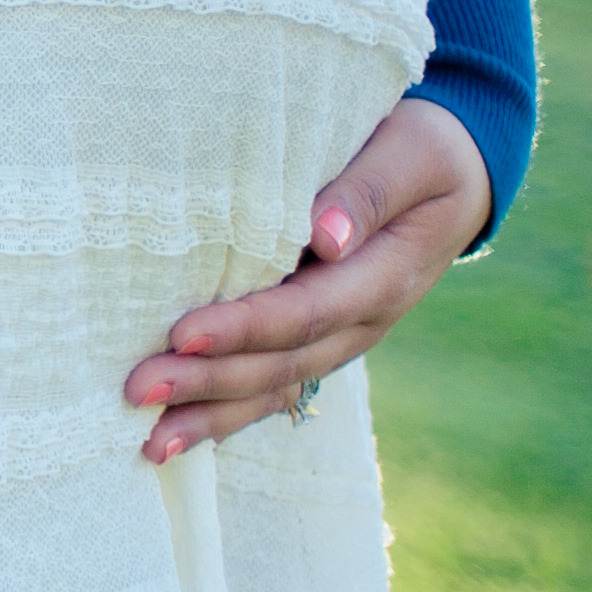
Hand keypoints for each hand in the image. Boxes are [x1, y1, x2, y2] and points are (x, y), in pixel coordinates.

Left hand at [124, 96, 491, 462]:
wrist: (455, 174)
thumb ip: (366, 193)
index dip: (245, 327)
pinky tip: (178, 434)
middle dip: (209, 382)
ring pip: (275, 387)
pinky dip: (228, 412)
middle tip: (137, 390)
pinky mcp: (320, 338)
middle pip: (282, 362)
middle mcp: (364, 320)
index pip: (307, 311)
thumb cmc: (423, 150)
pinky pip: (276, 386)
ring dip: (211, 413)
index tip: (182, 334)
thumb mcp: (410, 155)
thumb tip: (325, 238)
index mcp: (385, 276)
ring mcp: (342, 336)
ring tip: (150, 441)